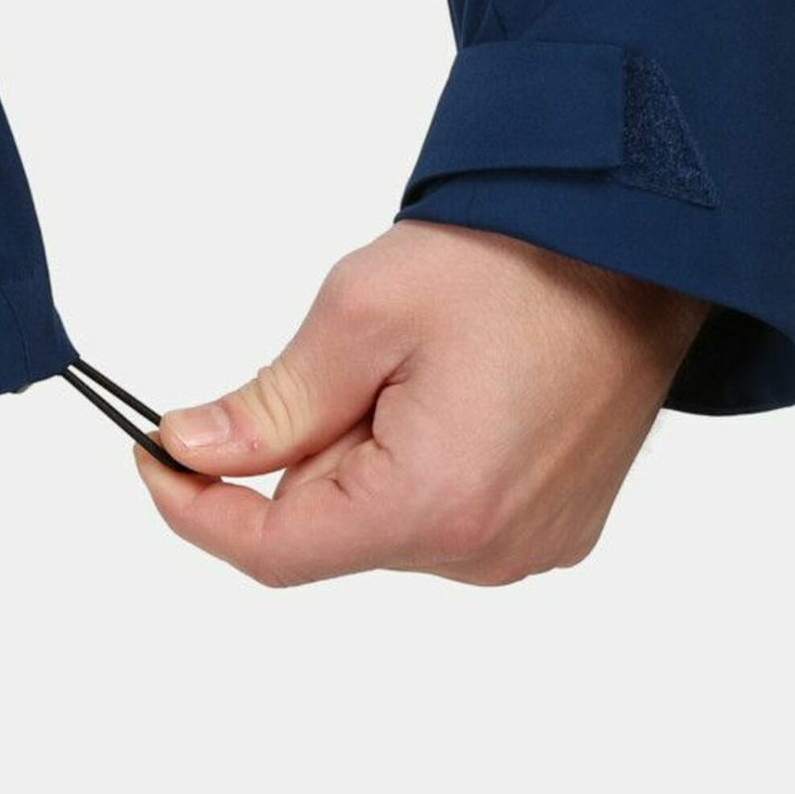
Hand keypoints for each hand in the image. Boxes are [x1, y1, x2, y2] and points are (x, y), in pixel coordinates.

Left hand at [132, 219, 710, 587]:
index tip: (155, 456)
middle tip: (352, 358)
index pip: (275, 551)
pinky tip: (461, 391)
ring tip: (427, 367)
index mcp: (435, 504)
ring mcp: (529, 546)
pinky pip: (444, 514)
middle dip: (309, 450)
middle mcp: (487, 551)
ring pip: (384, 521)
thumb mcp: (361, 313)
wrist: (640, 243)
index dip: (198, 509)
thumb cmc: (515, 261)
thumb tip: (190, 449)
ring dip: (368, 454)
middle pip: (332, 529)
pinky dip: (420, 462)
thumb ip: (271, 403)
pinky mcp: (554, 529)